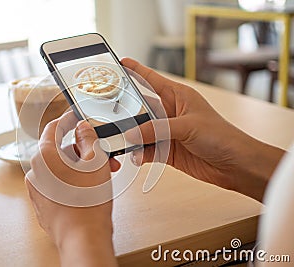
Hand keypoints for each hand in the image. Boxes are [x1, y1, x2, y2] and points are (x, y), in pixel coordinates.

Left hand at [26, 112, 118, 266]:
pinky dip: (73, 181)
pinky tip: (91, 187)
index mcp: (44, 157)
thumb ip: (88, 138)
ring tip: (103, 174)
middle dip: (84, 151)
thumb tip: (82, 129)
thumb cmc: (88, 202)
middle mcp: (36, 172)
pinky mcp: (44, 204)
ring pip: (61, 169)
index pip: (54, 128)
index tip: (77, 117)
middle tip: (104, 155)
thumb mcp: (95, 160)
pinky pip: (58, 184)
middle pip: (60, 151)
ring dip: (82, 168)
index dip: (69, 120)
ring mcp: (38, 190)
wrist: (83, 237)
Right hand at [122, 58, 284, 201]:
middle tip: (111, 116)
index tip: (120, 63)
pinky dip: (140, 153)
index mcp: (177, 96)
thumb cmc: (221, 136)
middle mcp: (170, 112)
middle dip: (126, 113)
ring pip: (141, 131)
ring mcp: (167, 132)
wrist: (234, 164)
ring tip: (124, 142)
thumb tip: (132, 135)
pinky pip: (146, 149)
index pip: (151, 79)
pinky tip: (137, 156)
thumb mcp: (187, 126)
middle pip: (141, 108)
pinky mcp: (167, 150)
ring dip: (133, 138)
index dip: (136, 70)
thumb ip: (157, 129)